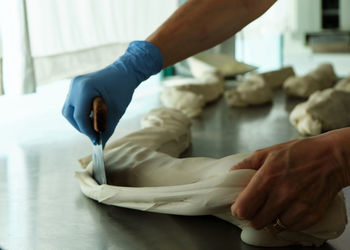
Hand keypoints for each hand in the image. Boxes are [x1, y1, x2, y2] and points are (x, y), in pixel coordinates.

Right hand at [62, 41, 162, 146]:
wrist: (124, 72)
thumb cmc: (123, 90)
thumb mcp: (116, 112)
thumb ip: (107, 129)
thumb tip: (101, 145)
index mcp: (86, 88)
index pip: (80, 116)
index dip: (88, 130)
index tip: (97, 139)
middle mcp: (76, 85)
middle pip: (70, 115)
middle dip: (81, 127)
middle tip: (95, 133)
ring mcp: (73, 85)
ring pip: (68, 111)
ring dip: (79, 121)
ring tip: (94, 124)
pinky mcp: (75, 86)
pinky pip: (72, 105)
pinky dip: (80, 113)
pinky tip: (93, 115)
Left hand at [230, 130, 349, 231]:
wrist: (333, 157)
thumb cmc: (300, 152)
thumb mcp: (268, 152)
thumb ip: (246, 164)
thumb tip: (231, 174)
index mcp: (268, 177)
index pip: (243, 208)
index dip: (238, 210)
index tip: (239, 207)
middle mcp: (282, 194)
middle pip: (256, 221)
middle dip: (253, 215)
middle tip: (257, 207)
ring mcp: (298, 206)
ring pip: (273, 227)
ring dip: (270, 219)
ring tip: (274, 207)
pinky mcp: (312, 215)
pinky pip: (291, 227)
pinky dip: (286, 221)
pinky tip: (288, 208)